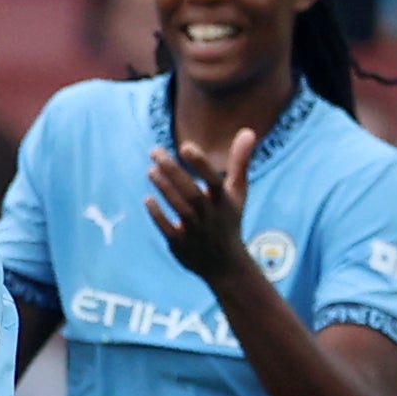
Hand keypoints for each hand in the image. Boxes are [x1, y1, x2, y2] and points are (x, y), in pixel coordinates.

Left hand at [145, 131, 257, 283]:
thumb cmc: (229, 219)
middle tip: (155, 151)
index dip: (201, 164)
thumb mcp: (237, 192)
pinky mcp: (182, 245)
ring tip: (151, 170)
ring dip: (164, 189)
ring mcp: (196, 231)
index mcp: (224, 201)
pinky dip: (158, 215)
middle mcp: (210, 216)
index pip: (213, 180)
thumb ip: (240, 161)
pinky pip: (168, 229)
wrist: (225, 264)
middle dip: (173, 171)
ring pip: (179, 209)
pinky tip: (148, 199)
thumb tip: (248, 131)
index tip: (185, 146)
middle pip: (191, 193)